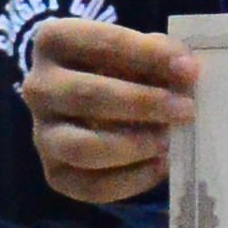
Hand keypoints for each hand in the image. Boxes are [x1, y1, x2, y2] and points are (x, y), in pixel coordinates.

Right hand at [23, 17, 198, 203]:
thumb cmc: (119, 68)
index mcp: (54, 41)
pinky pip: (91, 186)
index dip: (146, 55)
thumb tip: (186, 72)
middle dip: (143, 104)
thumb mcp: (136, 49)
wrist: (89, 103)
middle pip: (86, 96)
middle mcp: (38, 87)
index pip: (98, 43)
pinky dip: (133, 180)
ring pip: (82, 147)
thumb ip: (159, 54)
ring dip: (133, 146)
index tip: (189, 70)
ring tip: (168, 141)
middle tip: (186, 110)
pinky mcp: (55, 173)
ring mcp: (42, 134)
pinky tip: (160, 166)